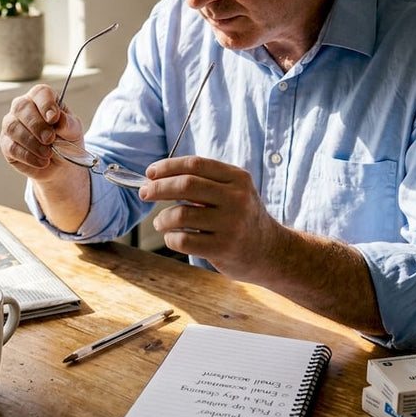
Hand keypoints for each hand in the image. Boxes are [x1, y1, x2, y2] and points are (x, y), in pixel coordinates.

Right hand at [0, 85, 85, 181]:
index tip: (54, 118)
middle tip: (50, 139)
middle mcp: (23, 108)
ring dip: (32, 142)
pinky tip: (42, 162)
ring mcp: (11, 125)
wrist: (61, 164)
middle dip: (37, 125)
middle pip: (21, 107)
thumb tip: (59, 120)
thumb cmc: (67, 140)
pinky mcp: (6, 144)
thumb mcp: (74, 131)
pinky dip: (28, 156)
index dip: (46, 104)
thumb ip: (68, 124)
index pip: (40, 93)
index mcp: (42, 98)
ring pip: (13, 128)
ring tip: (48, 153)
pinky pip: (12, 147)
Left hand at [140, 156, 281, 281]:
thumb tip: (158, 178)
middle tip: (144, 193)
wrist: (271, 252)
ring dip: (162, 218)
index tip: (150, 173)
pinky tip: (173, 238)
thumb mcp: (235, 192)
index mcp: (237, 179)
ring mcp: (231, 225)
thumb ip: (205, 182)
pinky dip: (170, 238)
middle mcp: (237, 199)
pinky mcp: (223, 249)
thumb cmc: (242, 218)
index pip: (195, 165)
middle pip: (186, 185)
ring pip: (180, 214)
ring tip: (160, 222)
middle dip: (158, 188)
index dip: (168, 166)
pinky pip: (183, 240)